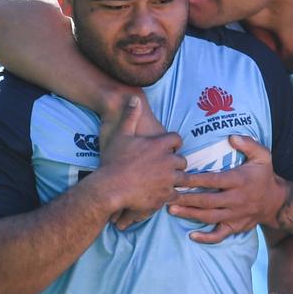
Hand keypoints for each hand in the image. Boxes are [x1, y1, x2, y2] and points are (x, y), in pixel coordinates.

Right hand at [99, 96, 187, 213]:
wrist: (110, 187)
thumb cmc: (114, 160)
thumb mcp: (121, 134)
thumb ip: (130, 115)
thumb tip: (134, 98)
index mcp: (160, 145)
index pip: (177, 140)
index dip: (173, 143)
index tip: (168, 147)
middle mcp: (168, 161)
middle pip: (182, 161)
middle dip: (175, 163)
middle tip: (165, 166)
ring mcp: (168, 179)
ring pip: (181, 178)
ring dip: (175, 178)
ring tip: (165, 180)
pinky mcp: (164, 195)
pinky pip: (175, 193)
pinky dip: (170, 193)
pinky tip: (161, 192)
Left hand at [168, 135, 286, 243]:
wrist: (276, 202)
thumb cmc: (264, 176)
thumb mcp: (263, 155)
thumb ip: (248, 144)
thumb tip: (231, 137)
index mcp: (239, 181)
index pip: (213, 180)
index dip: (195, 180)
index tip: (179, 177)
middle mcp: (236, 200)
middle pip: (207, 201)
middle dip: (186, 199)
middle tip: (168, 195)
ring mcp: (235, 215)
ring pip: (209, 217)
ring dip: (189, 215)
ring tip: (172, 210)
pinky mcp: (235, 227)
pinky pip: (219, 235)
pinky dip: (206, 238)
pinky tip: (191, 236)